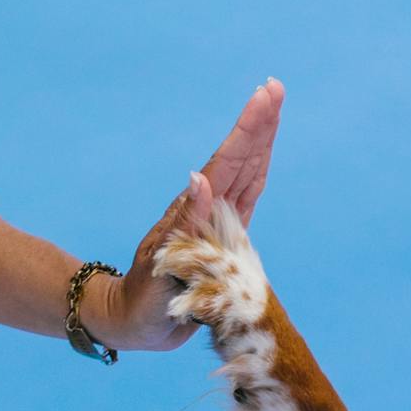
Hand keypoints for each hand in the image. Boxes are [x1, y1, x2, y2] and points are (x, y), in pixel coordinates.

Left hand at [82, 78, 284, 352]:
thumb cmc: (144, 299)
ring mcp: (215, 221)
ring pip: (244, 173)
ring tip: (272, 109)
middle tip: (275, 89)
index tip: (265, 96)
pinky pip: (245, 200)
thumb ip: (185, 222)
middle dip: (258, 125)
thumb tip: (200, 178)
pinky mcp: (223, 238)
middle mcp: (207, 210)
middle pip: (239, 159)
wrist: (135, 322)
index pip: (227, 163)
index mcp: (195, 212)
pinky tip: (262, 158)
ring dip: (259, 142)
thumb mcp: (163, 263)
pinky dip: (256, 174)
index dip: (248, 130)